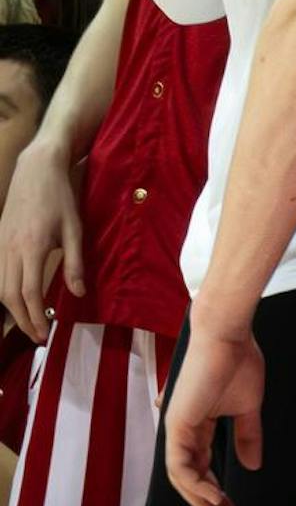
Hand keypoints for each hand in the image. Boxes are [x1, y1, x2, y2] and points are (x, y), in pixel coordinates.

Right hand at [0, 128, 83, 340]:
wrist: (36, 169)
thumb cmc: (59, 197)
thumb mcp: (74, 229)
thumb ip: (75, 263)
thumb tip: (78, 294)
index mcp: (32, 248)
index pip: (29, 293)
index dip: (36, 317)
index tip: (45, 333)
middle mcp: (11, 250)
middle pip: (9, 296)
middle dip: (22, 320)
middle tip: (38, 335)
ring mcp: (1, 245)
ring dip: (12, 308)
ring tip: (29, 321)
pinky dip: (5, 291)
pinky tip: (18, 298)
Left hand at [163, 319, 264, 505]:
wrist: (228, 335)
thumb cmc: (238, 361)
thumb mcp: (248, 407)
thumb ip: (247, 436)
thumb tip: (253, 465)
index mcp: (198, 426)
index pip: (202, 469)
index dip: (216, 492)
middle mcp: (183, 431)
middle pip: (190, 480)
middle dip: (209, 505)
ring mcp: (177, 429)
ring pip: (182, 479)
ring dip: (203, 501)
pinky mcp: (177, 425)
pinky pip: (180, 466)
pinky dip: (196, 484)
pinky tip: (215, 495)